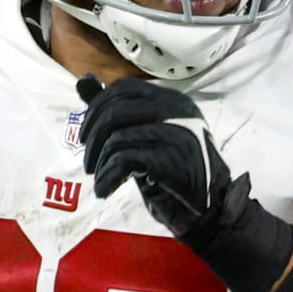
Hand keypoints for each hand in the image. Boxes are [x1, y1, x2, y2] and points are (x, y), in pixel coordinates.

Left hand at [77, 75, 232, 238]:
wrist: (209, 210)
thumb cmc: (174, 173)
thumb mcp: (144, 137)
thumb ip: (115, 110)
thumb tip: (83, 81)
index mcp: (172, 100)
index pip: (124, 88)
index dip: (96, 109)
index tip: (85, 137)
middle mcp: (178, 110)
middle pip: (116, 111)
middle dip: (92, 139)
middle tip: (89, 163)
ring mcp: (178, 133)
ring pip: (117, 138)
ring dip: (99, 164)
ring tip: (99, 180)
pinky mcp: (173, 159)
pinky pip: (124, 161)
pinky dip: (107, 178)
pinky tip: (105, 190)